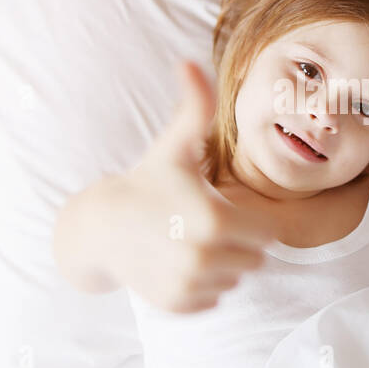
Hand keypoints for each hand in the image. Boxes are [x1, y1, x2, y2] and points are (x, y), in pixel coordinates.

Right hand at [86, 59, 275, 311]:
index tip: (220, 206)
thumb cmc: (148, 182)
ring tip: (188, 242)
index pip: (267, 232)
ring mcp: (190, 285)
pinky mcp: (179, 305)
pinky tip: (177, 262)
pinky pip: (215, 298)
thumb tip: (189, 62)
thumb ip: (195, 106)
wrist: (101, 227)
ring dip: (222, 263)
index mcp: (215, 220)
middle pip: (255, 258)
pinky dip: (203, 284)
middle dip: (237, 242)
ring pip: (236, 278)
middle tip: (203, 224)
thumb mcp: (175, 145)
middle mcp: (204, 259)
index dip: (249, 218)